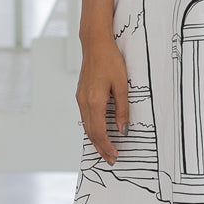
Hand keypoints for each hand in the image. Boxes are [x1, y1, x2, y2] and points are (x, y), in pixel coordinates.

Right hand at [76, 35, 129, 163]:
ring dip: (95, 140)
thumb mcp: (122, 85)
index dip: (107, 146)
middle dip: (100, 148)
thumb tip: (123, 130)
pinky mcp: (81, 94)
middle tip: (111, 160)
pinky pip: (85, 117)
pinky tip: (99, 132)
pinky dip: (92, 129)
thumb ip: (122, 109)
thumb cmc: (110, 61)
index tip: (115, 156)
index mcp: (94, 101)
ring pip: (86, 126)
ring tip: (106, 150)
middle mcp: (84, 102)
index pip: (99, 132)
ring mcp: (80, 98)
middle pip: (90, 133)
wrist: (95, 44)